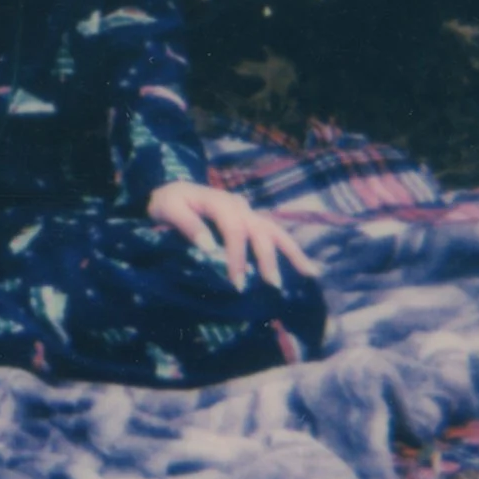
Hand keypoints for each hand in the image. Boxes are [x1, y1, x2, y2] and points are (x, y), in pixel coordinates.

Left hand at [146, 180, 319, 293]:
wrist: (171, 193)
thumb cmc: (167, 203)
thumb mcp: (168, 209)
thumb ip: (187, 225)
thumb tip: (209, 247)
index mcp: (220, 201)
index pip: (234, 229)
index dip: (237, 255)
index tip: (236, 281)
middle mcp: (239, 206)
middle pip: (261, 230)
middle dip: (268, 258)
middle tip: (272, 285)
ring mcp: (248, 213)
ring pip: (275, 230)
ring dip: (292, 252)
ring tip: (310, 273)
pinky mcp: (251, 222)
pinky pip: (274, 235)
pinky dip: (289, 250)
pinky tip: (303, 267)